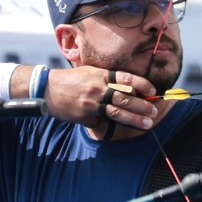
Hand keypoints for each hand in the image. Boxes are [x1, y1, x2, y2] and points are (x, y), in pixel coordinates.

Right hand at [43, 66, 159, 132]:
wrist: (47, 89)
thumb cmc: (73, 79)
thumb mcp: (92, 72)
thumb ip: (110, 79)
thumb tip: (132, 89)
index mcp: (102, 75)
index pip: (127, 78)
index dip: (142, 85)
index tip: (153, 91)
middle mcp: (98, 88)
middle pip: (125, 98)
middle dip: (143, 106)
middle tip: (154, 112)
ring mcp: (91, 104)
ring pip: (117, 113)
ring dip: (134, 119)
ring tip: (147, 124)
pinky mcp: (85, 116)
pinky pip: (102, 123)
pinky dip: (111, 126)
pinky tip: (121, 129)